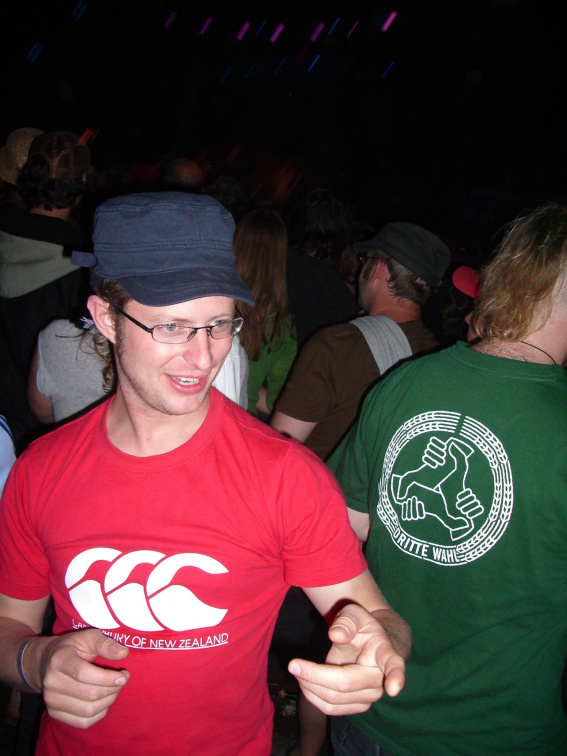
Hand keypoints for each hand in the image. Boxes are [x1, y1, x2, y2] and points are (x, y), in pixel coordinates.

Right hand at [32, 629, 129, 728]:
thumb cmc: (72, 647)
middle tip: (123, 680)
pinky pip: (82, 722)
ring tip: (115, 689)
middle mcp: (52, 682)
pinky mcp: (54, 713)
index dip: (107, 678)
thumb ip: (105, 643)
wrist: (45, 662)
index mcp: (59, 660)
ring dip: (108, 701)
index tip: (124, 676)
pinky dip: (99, 714)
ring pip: (88, 710)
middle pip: (89, 694)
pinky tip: (105, 701)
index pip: (83, 673)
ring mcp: (51, 700)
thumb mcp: (87, 637)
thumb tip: (123, 653)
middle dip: (112, 689)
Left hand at [288, 604, 405, 715]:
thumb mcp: (356, 614)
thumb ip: (347, 620)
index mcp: (384, 652)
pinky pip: (331, 708)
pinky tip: (304, 680)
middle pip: (345, 684)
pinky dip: (312, 696)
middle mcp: (380, 679)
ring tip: (296, 668)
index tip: (393, 688)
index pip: (393, 664)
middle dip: (315, 676)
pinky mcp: (357, 705)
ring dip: (310, 686)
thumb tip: (335, 635)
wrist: (372, 645)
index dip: (395, 676)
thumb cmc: (364, 628)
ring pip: (335, 700)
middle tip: (292, 664)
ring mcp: (369, 696)